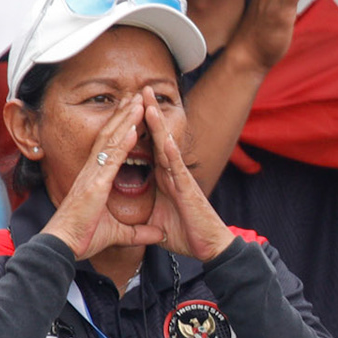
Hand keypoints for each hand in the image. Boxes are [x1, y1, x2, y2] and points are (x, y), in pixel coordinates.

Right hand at [42, 93, 164, 260]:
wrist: (63, 247)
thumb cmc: (83, 239)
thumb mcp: (119, 235)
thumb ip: (138, 232)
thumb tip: (158, 234)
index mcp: (95, 179)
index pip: (110, 147)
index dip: (121, 127)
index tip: (133, 111)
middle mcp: (92, 172)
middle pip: (110, 136)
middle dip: (124, 114)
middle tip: (137, 95)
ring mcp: (92, 176)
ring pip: (110, 141)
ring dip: (125, 120)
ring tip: (138, 101)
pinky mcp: (94, 185)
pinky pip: (110, 160)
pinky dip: (122, 143)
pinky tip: (133, 128)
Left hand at [145, 96, 233, 262]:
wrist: (208, 249)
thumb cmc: (186, 235)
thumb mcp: (157, 222)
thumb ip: (145, 213)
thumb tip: (132, 215)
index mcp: (163, 178)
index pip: (149, 146)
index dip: (140, 126)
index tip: (130, 107)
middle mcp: (172, 173)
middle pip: (158, 137)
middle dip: (149, 113)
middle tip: (141, 88)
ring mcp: (181, 178)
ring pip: (167, 145)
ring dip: (157, 123)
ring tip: (148, 100)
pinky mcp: (188, 189)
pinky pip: (177, 167)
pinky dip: (170, 151)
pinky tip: (163, 137)